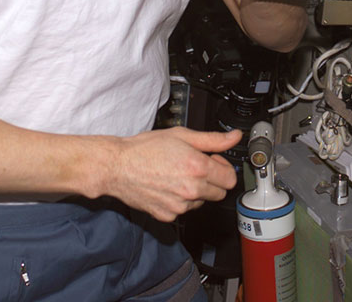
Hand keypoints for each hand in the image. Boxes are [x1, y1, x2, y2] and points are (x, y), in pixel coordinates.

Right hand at [104, 128, 241, 221]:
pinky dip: (179, 200)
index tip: (212, 161)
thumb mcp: (181, 135)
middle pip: (219, 193)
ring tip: (176, 175)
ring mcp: (180, 206)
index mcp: (198, 168)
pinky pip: (183, 210)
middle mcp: (191, 190)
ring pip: (201, 201)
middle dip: (212, 180)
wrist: (117, 167)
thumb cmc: (145, 149)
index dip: (223, 167)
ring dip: (196, 190)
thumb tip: (234, 137)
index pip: (230, 179)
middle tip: (195, 166)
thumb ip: (213, 139)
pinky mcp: (168, 215)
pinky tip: (167, 186)